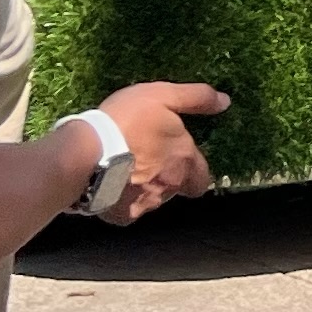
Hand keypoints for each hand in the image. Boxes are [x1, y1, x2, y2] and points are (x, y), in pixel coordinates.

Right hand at [93, 81, 230, 222]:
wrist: (86, 152)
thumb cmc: (127, 119)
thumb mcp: (163, 96)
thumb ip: (196, 98)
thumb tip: (225, 102)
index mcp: (185, 160)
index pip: (203, 176)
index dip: (193, 167)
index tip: (177, 156)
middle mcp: (171, 186)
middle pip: (178, 189)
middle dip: (169, 179)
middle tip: (148, 161)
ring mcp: (147, 204)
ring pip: (152, 200)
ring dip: (144, 188)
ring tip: (124, 168)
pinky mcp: (122, 215)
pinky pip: (126, 210)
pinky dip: (121, 200)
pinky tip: (109, 184)